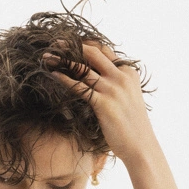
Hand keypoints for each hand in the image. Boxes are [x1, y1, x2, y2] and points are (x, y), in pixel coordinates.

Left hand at [44, 39, 156, 164]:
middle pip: (93, 53)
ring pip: (84, 68)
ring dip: (63, 60)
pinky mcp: (104, 104)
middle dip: (72, 46)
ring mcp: (113, 89)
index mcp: (128, 72)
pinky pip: (80, 87)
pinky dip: (65, 79)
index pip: (104, 51)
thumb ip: (116, 84)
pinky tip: (53, 74)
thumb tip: (96, 79)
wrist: (140, 146)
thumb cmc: (131, 126)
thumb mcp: (128, 98)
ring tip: (47, 57)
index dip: (85, 44)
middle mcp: (121, 77)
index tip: (70, 42)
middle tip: (56, 43)